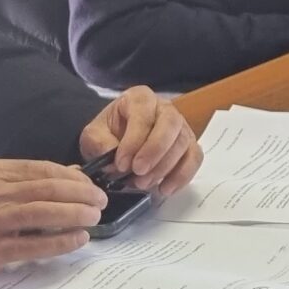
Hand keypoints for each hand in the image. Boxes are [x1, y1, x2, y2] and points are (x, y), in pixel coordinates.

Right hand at [0, 159, 105, 279]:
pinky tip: (77, 239)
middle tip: (101, 201)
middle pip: (46, 189)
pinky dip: (59, 242)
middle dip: (81, 194)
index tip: (91, 185)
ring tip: (94, 217)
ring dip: (75, 214)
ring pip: (41, 213)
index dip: (73, 177)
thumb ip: (21, 179)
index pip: (41, 169)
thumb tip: (71, 176)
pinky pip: (31, 246)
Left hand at [80, 85, 201, 194]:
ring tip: (143, 184)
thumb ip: (100, 144)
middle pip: (171, 124)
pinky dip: (182, 176)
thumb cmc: (107, 134)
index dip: (134, 140)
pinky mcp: (189, 145)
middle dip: (155, 151)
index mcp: (140, 98)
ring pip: (183, 142)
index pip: (144, 115)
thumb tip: (114, 162)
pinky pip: (194, 158)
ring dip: (165, 167)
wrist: (116, 142)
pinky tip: (164, 189)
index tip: (121, 164)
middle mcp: (165, 108)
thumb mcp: (93, 135)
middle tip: (138, 172)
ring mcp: (181, 126)